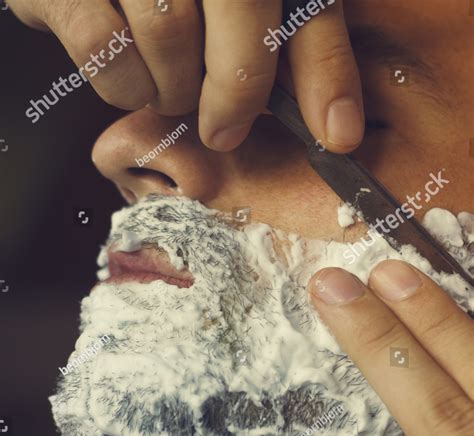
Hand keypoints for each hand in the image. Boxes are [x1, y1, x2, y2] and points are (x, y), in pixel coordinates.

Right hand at [10, 0, 363, 151]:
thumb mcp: (255, 4)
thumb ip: (304, 49)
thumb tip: (339, 130)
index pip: (308, 7)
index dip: (326, 73)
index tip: (337, 136)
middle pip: (240, 16)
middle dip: (236, 91)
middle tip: (223, 126)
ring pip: (168, 37)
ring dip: (174, 88)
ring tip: (171, 84)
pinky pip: (105, 49)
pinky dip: (125, 85)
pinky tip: (134, 77)